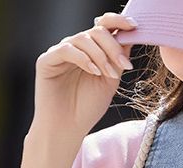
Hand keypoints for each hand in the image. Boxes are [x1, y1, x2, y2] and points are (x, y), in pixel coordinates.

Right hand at [32, 11, 138, 137]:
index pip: (103, 27)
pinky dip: (84, 58)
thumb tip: (130, 37)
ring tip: (108, 74)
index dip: (118, 22)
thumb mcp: (110, 81)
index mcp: (90, 51)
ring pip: (83, 39)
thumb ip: (118, 60)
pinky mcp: (47, 60)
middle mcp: (75, 48)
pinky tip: (94, 72)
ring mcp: (60, 52)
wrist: (67, 130)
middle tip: (124, 65)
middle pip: (96, 31)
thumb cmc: (87, 109)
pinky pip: (67, 49)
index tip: (135, 26)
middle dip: (113, 47)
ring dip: (101, 55)